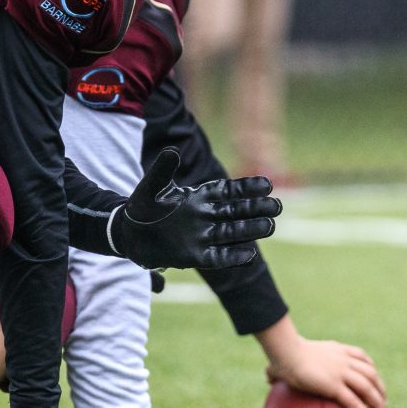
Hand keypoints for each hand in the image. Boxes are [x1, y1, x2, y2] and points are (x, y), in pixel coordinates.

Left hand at [109, 148, 279, 269]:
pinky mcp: (195, 256)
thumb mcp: (150, 187)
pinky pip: (218, 256)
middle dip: (257, 209)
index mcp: (199, 197)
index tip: (267, 184)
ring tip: (270, 226)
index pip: (228, 191)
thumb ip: (162, 171)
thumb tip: (172, 151)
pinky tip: (250, 255)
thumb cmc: (142, 208)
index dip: (247, 188)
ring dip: (251, 230)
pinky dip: (233, 256)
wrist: (129, 235)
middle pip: (237, 211)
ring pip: (232, 232)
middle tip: (277, 206)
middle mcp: (205, 216)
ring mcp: (202, 237)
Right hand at [266, 336, 386, 407]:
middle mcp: (343, 360)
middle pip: (370, 371)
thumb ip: (279, 368)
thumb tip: (267, 375)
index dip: (370, 366)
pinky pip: (355, 403)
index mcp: (335, 350)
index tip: (374, 376)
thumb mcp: (284, 359)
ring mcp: (341, 372)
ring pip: (368, 387)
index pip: (360, 356)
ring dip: (379, 401)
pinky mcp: (335, 386)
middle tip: (384, 400)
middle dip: (381, 386)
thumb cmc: (281, 354)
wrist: (286, 352)